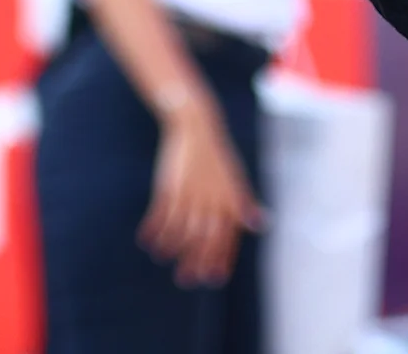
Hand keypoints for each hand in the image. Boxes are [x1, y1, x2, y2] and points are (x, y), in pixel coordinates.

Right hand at [139, 98, 263, 287]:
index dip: (221, 260)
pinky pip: (161, 214)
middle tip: (185, 280)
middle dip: (194, 262)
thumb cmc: (217, 158)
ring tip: (162, 256)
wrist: (196, 128)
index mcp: (230, 201)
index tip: (213, 279)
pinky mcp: (170, 185)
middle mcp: (211, 200)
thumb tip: (260, 225)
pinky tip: (147, 240)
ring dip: (170, 247)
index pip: (227, 238)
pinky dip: (154, 230)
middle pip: (203, 240)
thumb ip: (245, 204)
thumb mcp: (235, 179)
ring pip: (180, 230)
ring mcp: (190, 193)